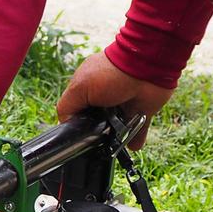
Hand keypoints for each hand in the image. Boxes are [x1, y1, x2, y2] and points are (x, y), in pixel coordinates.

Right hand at [56, 52, 173, 148]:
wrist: (146, 65)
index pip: (77, 112)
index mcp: (87, 89)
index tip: (80, 133)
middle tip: (96, 139)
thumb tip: (66, 126)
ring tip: (112, 144)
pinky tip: (130, 146)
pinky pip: (136, 131)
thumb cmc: (111, 72)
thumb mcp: (78, 87)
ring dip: (114, 138)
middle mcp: (105, 98)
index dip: (77, 123)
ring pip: (116, 129)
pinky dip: (134, 140)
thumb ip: (67, 107)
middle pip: (96, 123)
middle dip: (95, 132)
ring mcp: (124, 105)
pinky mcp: (141, 111)